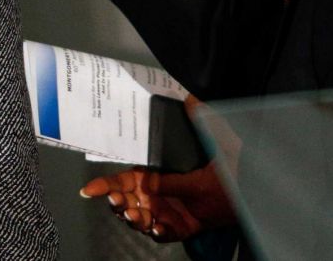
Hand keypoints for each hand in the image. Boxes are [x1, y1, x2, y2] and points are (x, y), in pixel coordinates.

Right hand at [79, 95, 238, 242]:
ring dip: (135, 219)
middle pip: (125, 202)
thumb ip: (198, 121)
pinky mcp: (180, 227)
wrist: (244, 190)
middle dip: (117, 204)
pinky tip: (159, 227)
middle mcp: (154, 195)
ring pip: (140, 219)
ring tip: (138, 214)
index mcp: (152, 176)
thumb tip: (191, 98)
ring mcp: (166, 212)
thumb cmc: (223, 164)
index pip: (123, 181)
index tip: (88, 189)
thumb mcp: (211, 142)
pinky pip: (165, 235)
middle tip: (119, 202)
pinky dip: (160, 233)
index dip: (105, 185)